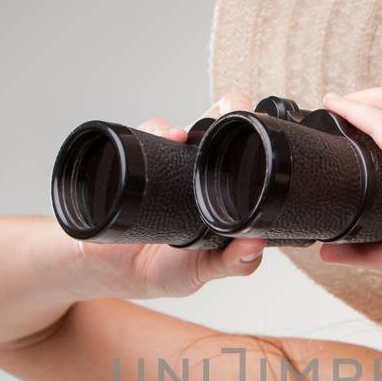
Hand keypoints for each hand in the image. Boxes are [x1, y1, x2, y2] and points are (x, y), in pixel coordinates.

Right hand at [78, 91, 266, 298]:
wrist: (116, 271)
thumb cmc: (169, 269)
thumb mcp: (204, 270)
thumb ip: (233, 263)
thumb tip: (255, 245)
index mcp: (223, 190)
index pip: (247, 155)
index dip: (259, 135)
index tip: (265, 127)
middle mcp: (197, 170)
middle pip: (216, 126)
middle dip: (226, 109)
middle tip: (232, 110)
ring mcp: (165, 163)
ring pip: (177, 127)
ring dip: (180, 124)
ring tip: (180, 134)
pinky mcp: (136, 163)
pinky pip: (144, 136)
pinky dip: (151, 131)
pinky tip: (159, 137)